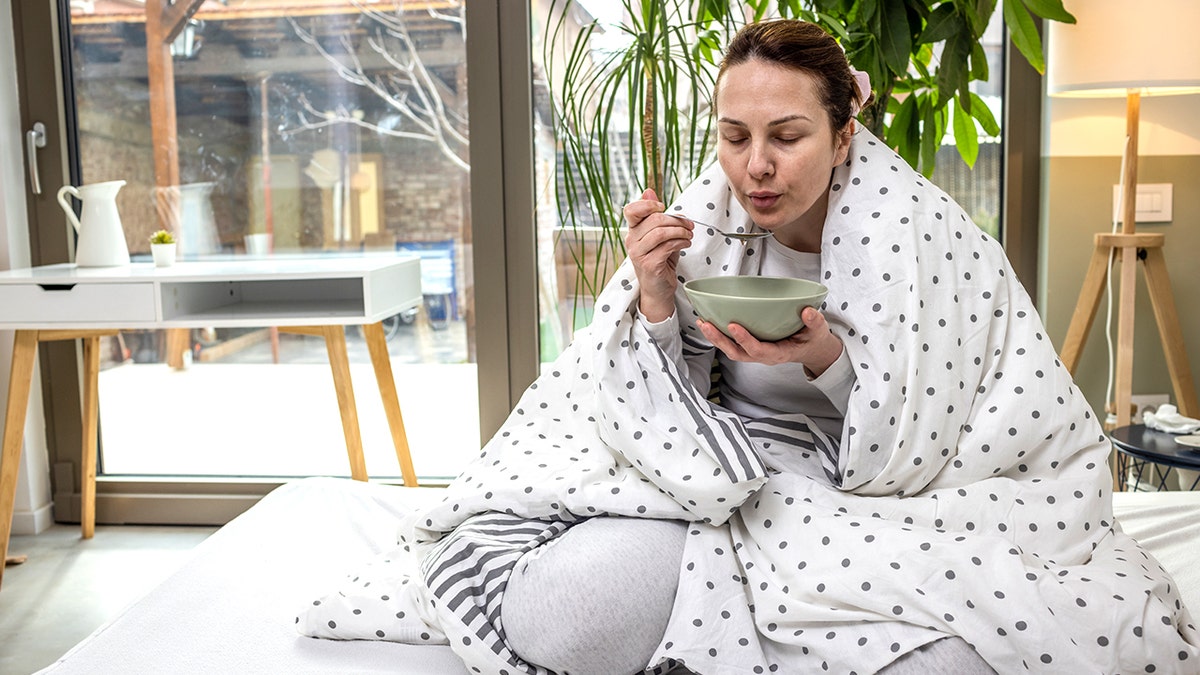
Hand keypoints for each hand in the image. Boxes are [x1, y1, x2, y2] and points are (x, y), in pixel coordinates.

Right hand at [623, 188, 692, 321]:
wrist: (658, 290)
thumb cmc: (660, 260)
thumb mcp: (659, 235)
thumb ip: (655, 215)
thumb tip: (649, 191)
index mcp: (632, 231)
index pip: (631, 210)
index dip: (648, 204)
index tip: (663, 207)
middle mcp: (631, 241)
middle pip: (654, 219)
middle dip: (676, 220)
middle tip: (689, 226)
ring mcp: (638, 254)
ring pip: (660, 232)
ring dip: (680, 231)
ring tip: (688, 236)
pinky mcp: (648, 264)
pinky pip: (667, 246)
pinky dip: (681, 242)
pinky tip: (685, 244)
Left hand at [697, 306, 843, 375]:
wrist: (811, 350)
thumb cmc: (812, 340)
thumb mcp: (818, 331)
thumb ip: (814, 322)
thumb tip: (807, 312)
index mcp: (779, 354)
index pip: (758, 350)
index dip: (744, 339)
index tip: (733, 325)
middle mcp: (764, 356)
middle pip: (737, 353)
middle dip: (720, 340)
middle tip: (707, 324)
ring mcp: (755, 353)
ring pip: (731, 350)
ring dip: (715, 338)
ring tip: (702, 323)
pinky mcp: (750, 347)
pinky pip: (732, 344)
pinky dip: (719, 335)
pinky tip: (709, 322)